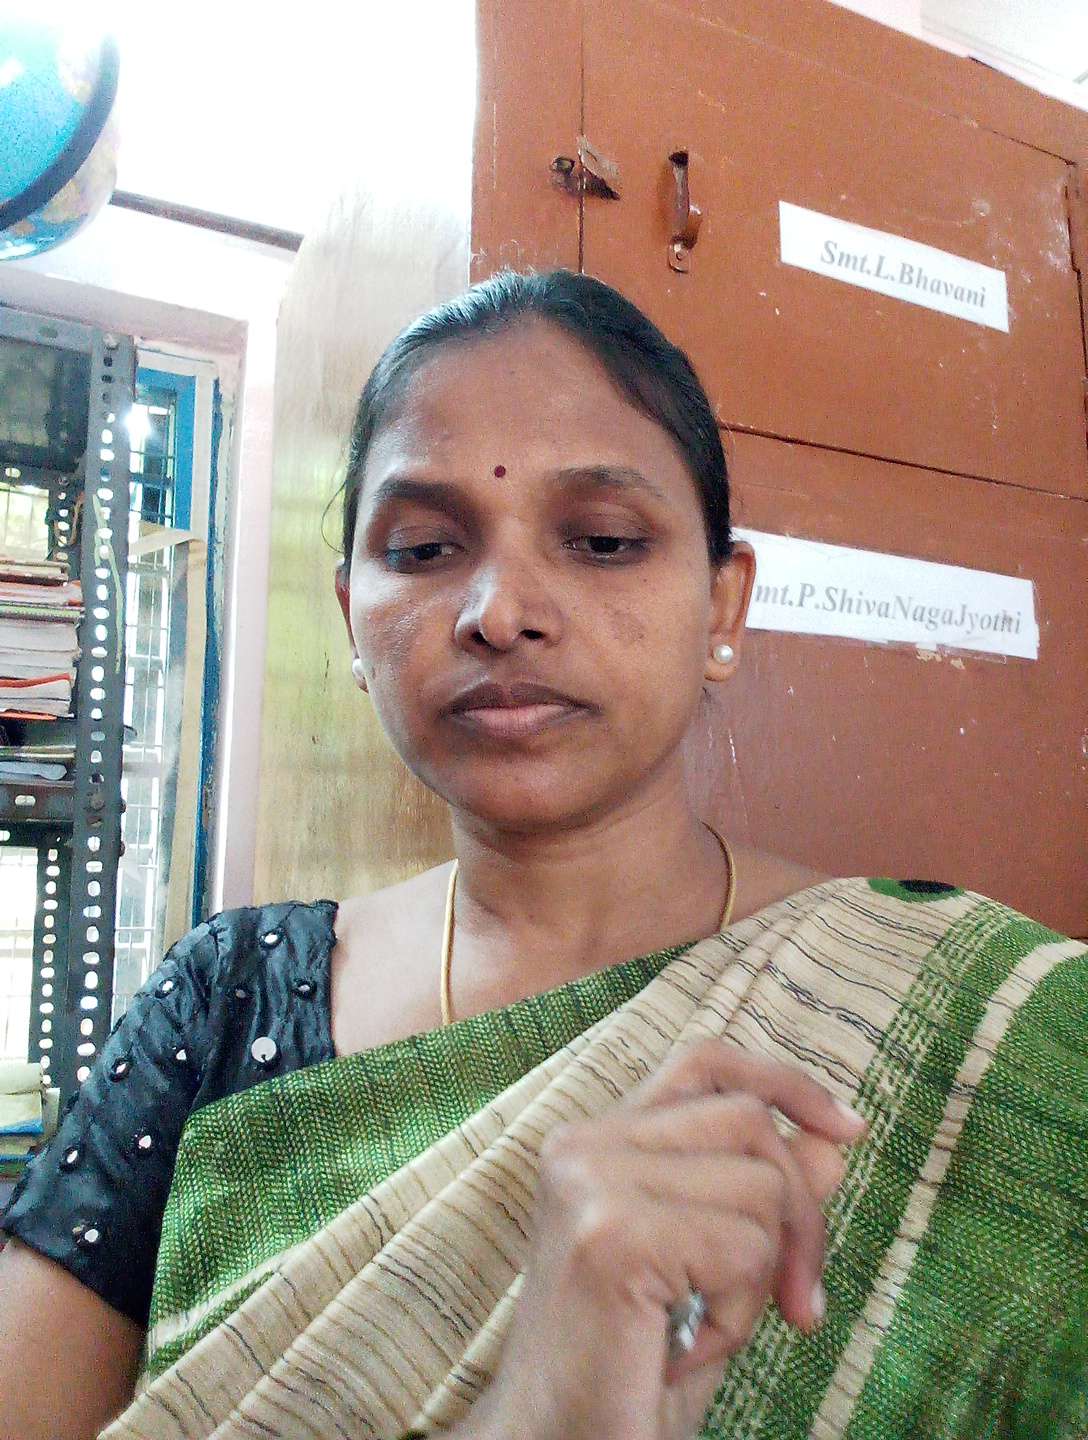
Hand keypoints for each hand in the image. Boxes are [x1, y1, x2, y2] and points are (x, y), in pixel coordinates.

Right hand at [468, 1041, 867, 1439]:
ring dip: (758, 1277)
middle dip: (800, 1216)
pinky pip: (744, 1247)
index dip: (783, 1081)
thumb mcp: (714, 1272)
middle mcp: (582, 1144)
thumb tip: (829, 1141)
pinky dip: (739, 1314)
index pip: (705, 1064)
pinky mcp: (610, 1235)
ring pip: (760, 1185)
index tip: (845, 1129)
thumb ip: (761, 1200)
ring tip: (701, 1328)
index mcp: (594, 1142)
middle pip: (750, 1123)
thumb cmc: (628, 1370)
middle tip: (794, 1305)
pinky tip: (685, 1348)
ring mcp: (591, 1182)